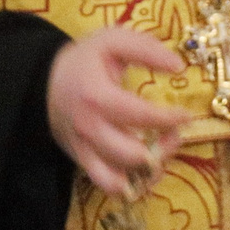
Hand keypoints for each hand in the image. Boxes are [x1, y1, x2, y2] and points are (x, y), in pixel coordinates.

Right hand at [47, 27, 194, 197]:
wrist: (43, 81)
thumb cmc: (84, 61)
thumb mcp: (111, 42)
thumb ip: (146, 49)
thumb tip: (178, 66)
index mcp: (97, 97)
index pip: (141, 116)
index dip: (169, 119)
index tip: (186, 115)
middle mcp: (89, 129)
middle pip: (134, 155)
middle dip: (163, 148)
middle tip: (174, 134)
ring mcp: (84, 150)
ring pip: (121, 180)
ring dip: (149, 170)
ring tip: (160, 151)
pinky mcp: (82, 162)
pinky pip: (108, 187)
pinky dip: (130, 186)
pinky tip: (143, 170)